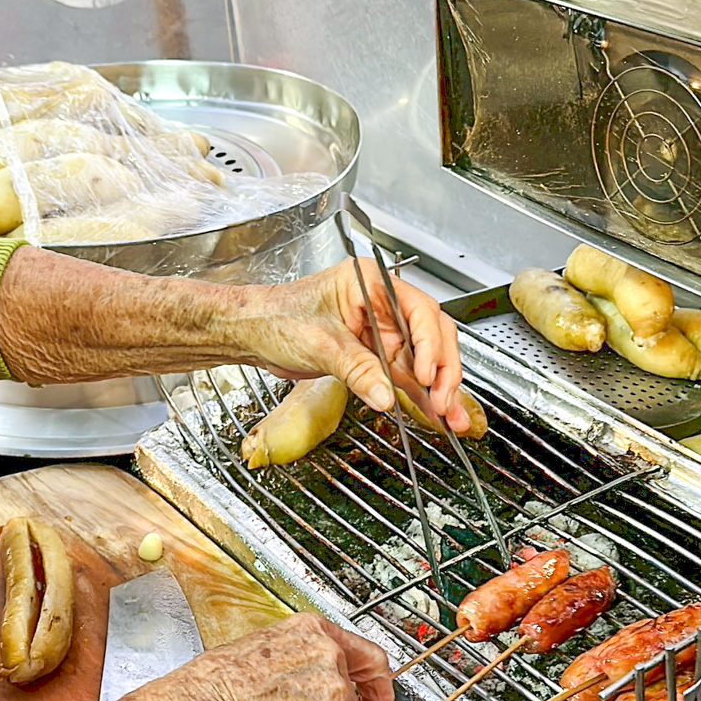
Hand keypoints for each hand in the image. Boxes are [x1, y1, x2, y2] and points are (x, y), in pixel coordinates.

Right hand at [187, 613, 393, 700]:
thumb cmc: (217, 684)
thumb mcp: (265, 647)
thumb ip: (301, 658)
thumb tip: (309, 677)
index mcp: (314, 632)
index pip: (368, 654)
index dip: (378, 680)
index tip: (379, 695)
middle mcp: (330, 660)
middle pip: (356, 696)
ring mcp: (332, 698)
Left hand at [246, 259, 466, 430]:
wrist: (251, 334)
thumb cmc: (275, 318)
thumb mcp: (319, 343)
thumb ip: (356, 369)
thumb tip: (385, 394)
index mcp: (371, 285)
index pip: (418, 311)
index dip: (429, 344)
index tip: (428, 374)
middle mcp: (381, 306)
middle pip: (430, 335)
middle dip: (442, 370)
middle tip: (443, 400)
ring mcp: (380, 331)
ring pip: (422, 359)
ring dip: (437, 388)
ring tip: (449, 415)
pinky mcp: (373, 355)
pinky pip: (403, 375)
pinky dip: (418, 395)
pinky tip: (433, 412)